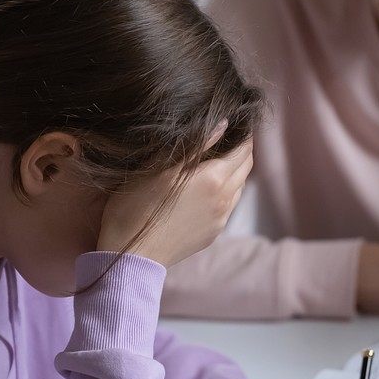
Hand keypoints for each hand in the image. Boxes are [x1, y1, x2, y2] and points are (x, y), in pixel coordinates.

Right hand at [97, 134, 252, 266]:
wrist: (132, 256)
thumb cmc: (138, 207)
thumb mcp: (161, 167)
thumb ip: (196, 143)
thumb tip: (223, 124)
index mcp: (215, 178)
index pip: (244, 149)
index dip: (242, 134)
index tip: (236, 122)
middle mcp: (225, 199)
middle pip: (246, 167)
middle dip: (241, 150)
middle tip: (228, 136)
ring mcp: (221, 219)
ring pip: (239, 187)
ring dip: (234, 171)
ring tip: (217, 159)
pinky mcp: (213, 233)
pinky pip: (228, 205)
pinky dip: (225, 190)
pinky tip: (206, 188)